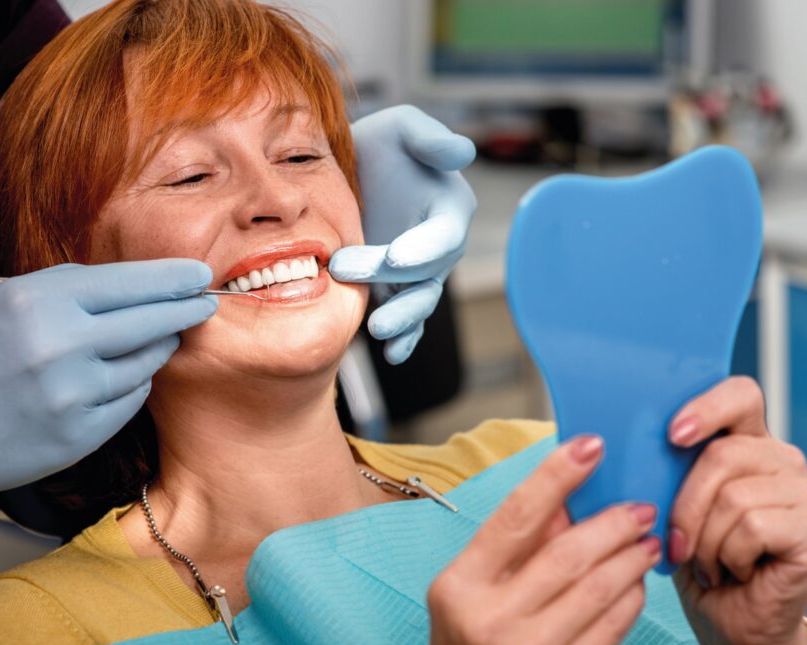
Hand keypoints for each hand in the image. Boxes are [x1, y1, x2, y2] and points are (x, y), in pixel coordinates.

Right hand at [0, 260, 216, 521]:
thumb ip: (62, 291)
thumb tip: (126, 287)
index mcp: (38, 301)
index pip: (129, 282)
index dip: (171, 278)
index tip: (198, 274)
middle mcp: (62, 345)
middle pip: (151, 321)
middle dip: (185, 309)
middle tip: (206, 302)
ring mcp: (73, 394)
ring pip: (145, 363)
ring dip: (158, 348)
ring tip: (162, 337)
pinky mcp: (78, 435)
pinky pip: (130, 401)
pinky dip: (133, 385)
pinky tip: (126, 376)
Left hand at [329, 105, 476, 364]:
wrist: (345, 173)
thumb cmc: (380, 144)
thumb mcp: (401, 127)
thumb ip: (429, 138)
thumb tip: (462, 152)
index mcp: (449, 208)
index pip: (444, 234)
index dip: (424, 248)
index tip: (397, 256)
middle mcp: (439, 246)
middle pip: (425, 273)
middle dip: (390, 278)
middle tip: (344, 269)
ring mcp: (418, 274)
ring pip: (419, 303)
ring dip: (402, 320)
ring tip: (378, 330)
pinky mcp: (395, 291)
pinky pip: (407, 321)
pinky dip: (404, 340)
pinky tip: (391, 355)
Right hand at [427, 436, 660, 644]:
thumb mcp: (469, 596)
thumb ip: (512, 548)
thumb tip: (565, 498)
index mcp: (459, 585)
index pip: (516, 516)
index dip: (556, 475)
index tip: (590, 446)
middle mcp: (491, 619)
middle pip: (567, 552)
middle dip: (612, 523)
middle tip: (639, 508)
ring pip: (598, 588)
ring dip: (631, 557)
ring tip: (646, 541)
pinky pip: (612, 626)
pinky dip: (631, 597)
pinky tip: (635, 583)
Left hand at [668, 377, 806, 644]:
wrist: (727, 623)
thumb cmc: (695, 561)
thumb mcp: (668, 505)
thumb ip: (662, 468)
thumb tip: (619, 443)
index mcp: (745, 441)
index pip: (739, 395)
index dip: (707, 407)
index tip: (674, 435)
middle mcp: (781, 459)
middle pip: (722, 454)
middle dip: (685, 506)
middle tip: (679, 543)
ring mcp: (805, 492)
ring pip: (734, 496)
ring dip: (706, 541)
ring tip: (710, 562)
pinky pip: (754, 527)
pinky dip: (729, 556)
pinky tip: (735, 571)